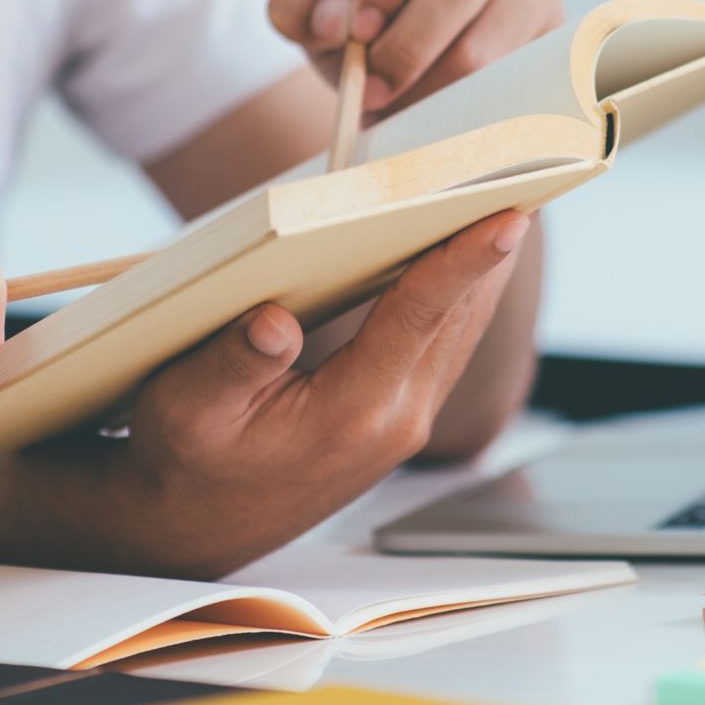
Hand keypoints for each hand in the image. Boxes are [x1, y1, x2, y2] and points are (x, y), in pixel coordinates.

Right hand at [112, 210, 530, 576]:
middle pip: (458, 316)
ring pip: (458, 331)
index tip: (509, 219)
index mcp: (351, 413)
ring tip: (503, 197)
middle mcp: (394, 420)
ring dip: (481, 270)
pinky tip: (462, 256)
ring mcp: (403, 423)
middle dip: (488, 248)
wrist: (194, 530)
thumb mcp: (186, 410)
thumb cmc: (184, 463)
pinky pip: (442, 346)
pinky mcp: (397, 419)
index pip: (419, 318)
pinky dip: (457, 296)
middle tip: (520, 174)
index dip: (464, 262)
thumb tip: (274, 320)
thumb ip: (232, 364)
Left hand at [268, 0, 564, 117]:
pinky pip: (519, 84)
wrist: (415, 65)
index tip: (358, 34)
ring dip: (436, 92)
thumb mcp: (320, 12)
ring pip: (493, 44)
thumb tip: (332, 22)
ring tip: (399, 118)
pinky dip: (471, 115)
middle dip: (409, 47)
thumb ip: (300, 5)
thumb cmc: (367, 25)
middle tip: (373, 93)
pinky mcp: (557, 40)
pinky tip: (439, 130)